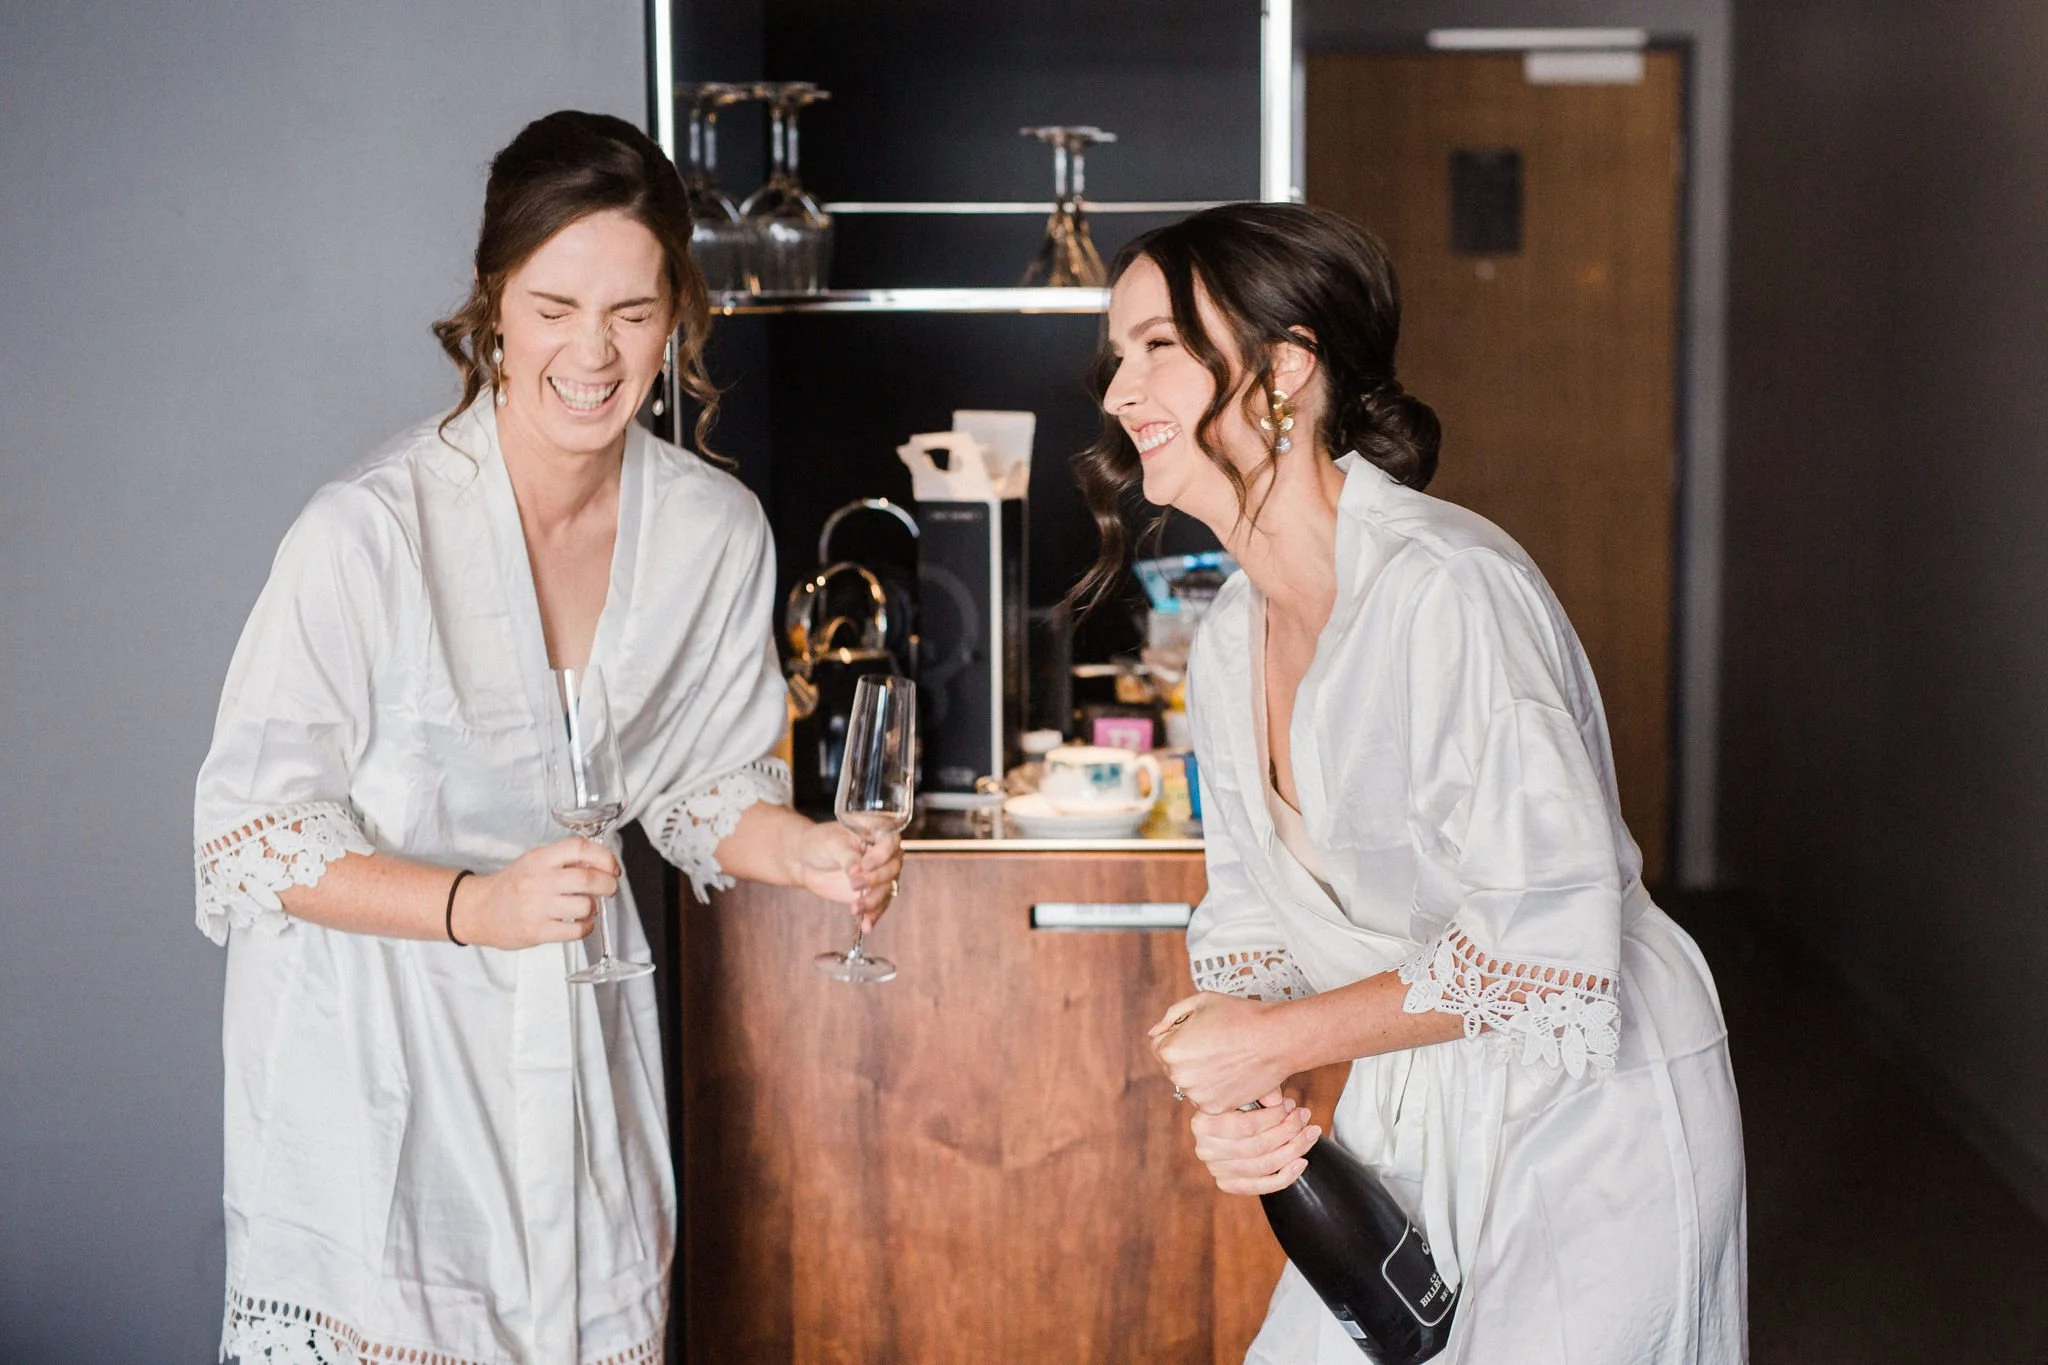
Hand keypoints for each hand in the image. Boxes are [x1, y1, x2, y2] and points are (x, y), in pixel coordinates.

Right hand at [451, 837, 615, 948]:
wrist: (478, 910)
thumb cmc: (512, 885)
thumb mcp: (535, 862)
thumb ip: (565, 861)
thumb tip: (602, 864)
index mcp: (540, 859)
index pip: (579, 848)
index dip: (604, 857)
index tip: (613, 867)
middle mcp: (539, 880)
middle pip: (587, 879)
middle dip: (608, 885)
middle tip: (610, 888)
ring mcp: (537, 907)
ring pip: (585, 906)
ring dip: (594, 908)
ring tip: (587, 907)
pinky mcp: (537, 931)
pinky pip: (576, 931)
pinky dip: (586, 927)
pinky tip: (580, 923)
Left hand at [790, 820, 903, 930]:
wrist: (805, 861)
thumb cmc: (819, 843)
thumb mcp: (832, 844)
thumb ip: (847, 856)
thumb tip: (856, 871)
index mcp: (877, 832)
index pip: (891, 842)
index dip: (882, 855)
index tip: (865, 864)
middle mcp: (884, 854)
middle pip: (892, 868)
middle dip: (875, 879)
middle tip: (853, 884)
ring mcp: (880, 875)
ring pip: (887, 890)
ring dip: (873, 901)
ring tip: (855, 908)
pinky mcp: (871, 893)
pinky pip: (879, 906)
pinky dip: (873, 916)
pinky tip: (866, 926)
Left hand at [1148, 990, 1294, 1112]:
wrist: (1276, 1039)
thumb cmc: (1239, 1016)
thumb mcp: (1200, 1002)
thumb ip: (1171, 1016)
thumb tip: (1154, 1032)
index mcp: (1170, 1050)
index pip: (1158, 1045)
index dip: (1179, 1034)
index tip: (1202, 1031)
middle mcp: (1179, 1077)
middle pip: (1172, 1066)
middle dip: (1188, 1055)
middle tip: (1216, 1043)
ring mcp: (1197, 1096)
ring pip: (1190, 1083)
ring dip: (1201, 1073)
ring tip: (1225, 1057)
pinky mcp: (1216, 1108)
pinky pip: (1206, 1097)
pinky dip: (1215, 1088)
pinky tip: (1231, 1072)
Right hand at [1190, 1091, 1320, 1194]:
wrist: (1222, 1121)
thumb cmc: (1236, 1102)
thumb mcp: (1243, 1091)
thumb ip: (1260, 1092)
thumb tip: (1278, 1100)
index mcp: (1203, 1122)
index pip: (1246, 1125)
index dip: (1275, 1117)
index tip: (1292, 1105)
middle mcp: (1205, 1149)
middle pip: (1257, 1147)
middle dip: (1288, 1131)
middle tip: (1306, 1116)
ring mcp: (1216, 1169)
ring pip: (1263, 1166)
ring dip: (1293, 1150)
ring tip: (1310, 1134)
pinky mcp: (1228, 1184)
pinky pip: (1262, 1186)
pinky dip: (1286, 1176)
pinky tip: (1301, 1162)